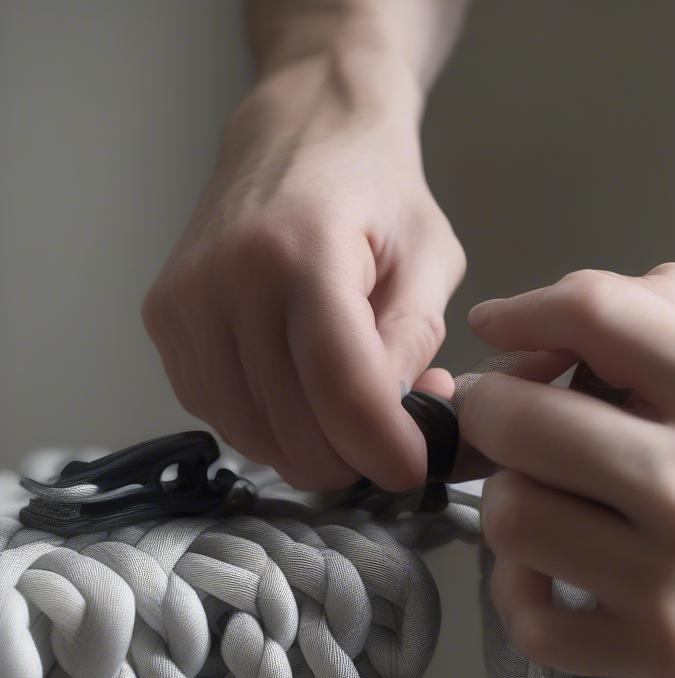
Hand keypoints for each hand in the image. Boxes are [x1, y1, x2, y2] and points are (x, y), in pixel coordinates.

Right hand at [143, 55, 464, 491]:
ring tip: (354, 407)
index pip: (341, 389)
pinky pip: (221, 415)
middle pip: (294, 428)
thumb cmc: (376, 191)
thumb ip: (415, 340)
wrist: (296, 132)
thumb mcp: (429, 257)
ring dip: (313, 448)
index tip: (417, 466)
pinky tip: (305, 395)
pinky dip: (271, 428)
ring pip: (253, 436)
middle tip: (395, 430)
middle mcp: (227, 280)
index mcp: (302, 253)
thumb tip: (399, 418)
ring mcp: (183, 303)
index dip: (385, 447)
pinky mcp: (162, 320)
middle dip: (355, 457)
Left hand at [459, 263, 674, 677]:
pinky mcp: (662, 649)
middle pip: (517, 423)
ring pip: (513, 519)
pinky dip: (518, 592)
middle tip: (508, 423)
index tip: (495, 325)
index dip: (522, 310)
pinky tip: (549, 569)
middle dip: (492, 411)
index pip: (593, 313)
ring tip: (544, 499)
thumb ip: (660, 315)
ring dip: (509, 500)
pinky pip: (532, 624)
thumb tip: (540, 316)